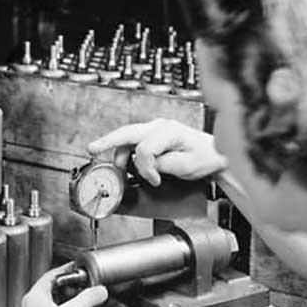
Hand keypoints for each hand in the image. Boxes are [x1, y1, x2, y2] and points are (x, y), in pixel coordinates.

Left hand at [21, 263, 107, 306]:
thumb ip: (89, 298)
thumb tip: (100, 290)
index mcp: (34, 297)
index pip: (51, 275)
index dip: (66, 269)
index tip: (77, 268)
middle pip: (53, 289)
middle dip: (71, 287)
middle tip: (84, 286)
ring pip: (54, 304)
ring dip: (69, 301)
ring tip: (83, 302)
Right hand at [87, 119, 226, 186]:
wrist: (214, 153)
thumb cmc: (205, 157)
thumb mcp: (186, 166)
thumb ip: (162, 165)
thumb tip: (146, 167)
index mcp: (169, 131)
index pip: (144, 150)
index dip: (146, 169)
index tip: (155, 180)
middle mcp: (160, 126)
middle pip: (127, 133)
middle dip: (108, 141)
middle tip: (92, 148)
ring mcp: (156, 128)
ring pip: (128, 136)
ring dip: (119, 151)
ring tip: (116, 167)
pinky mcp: (154, 134)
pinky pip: (134, 140)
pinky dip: (126, 150)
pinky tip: (125, 161)